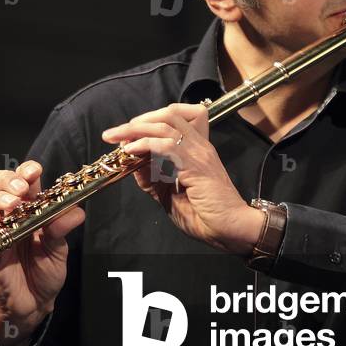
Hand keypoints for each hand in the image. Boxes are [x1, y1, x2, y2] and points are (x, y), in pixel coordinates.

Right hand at [0, 160, 84, 345]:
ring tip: (13, 205)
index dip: (27, 170)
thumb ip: (63, 228)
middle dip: (8, 179)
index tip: (35, 171)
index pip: (25, 181)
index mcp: (31, 209)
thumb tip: (76, 210)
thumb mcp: (59, 249)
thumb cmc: (45, 272)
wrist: (33, 304)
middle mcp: (12, 216)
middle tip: (21, 188)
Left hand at [102, 103, 261, 255]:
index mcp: (196, 149)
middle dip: (137, 120)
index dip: (148, 121)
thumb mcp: (168, 194)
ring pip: (165, 123)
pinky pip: (167, 144)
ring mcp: (199, 153)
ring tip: (115, 138)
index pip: (175, 118)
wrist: (231, 230)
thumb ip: (152, 177)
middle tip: (114, 133)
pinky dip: (145, 144)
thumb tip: (131, 161)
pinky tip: (130, 151)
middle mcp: (199, 145)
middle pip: (168, 114)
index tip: (126, 135)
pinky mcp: (196, 165)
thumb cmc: (205, 217)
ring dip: (135, 128)